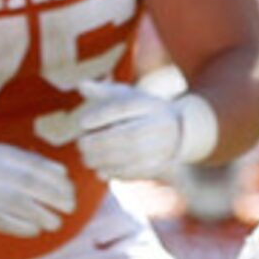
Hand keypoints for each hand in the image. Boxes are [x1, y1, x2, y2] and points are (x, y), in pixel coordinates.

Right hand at [0, 143, 75, 237]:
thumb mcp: (1, 155)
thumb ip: (30, 162)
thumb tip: (63, 172)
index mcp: (1, 155)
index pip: (38, 167)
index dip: (59, 181)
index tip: (70, 191)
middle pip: (34, 185)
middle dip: (58, 198)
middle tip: (70, 208)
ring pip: (22, 204)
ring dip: (45, 216)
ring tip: (55, 223)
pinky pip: (6, 222)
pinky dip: (24, 228)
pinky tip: (35, 230)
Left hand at [44, 85, 215, 180]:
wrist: (177, 131)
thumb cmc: (141, 111)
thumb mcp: (126, 96)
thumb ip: (102, 91)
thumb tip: (81, 85)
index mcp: (147, 104)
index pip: (122, 109)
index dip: (100, 116)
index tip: (81, 123)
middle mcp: (158, 124)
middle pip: (127, 134)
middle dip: (99, 142)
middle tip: (80, 145)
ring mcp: (162, 146)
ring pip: (131, 155)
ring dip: (104, 159)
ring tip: (87, 159)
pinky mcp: (161, 164)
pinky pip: (137, 171)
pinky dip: (115, 173)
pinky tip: (100, 171)